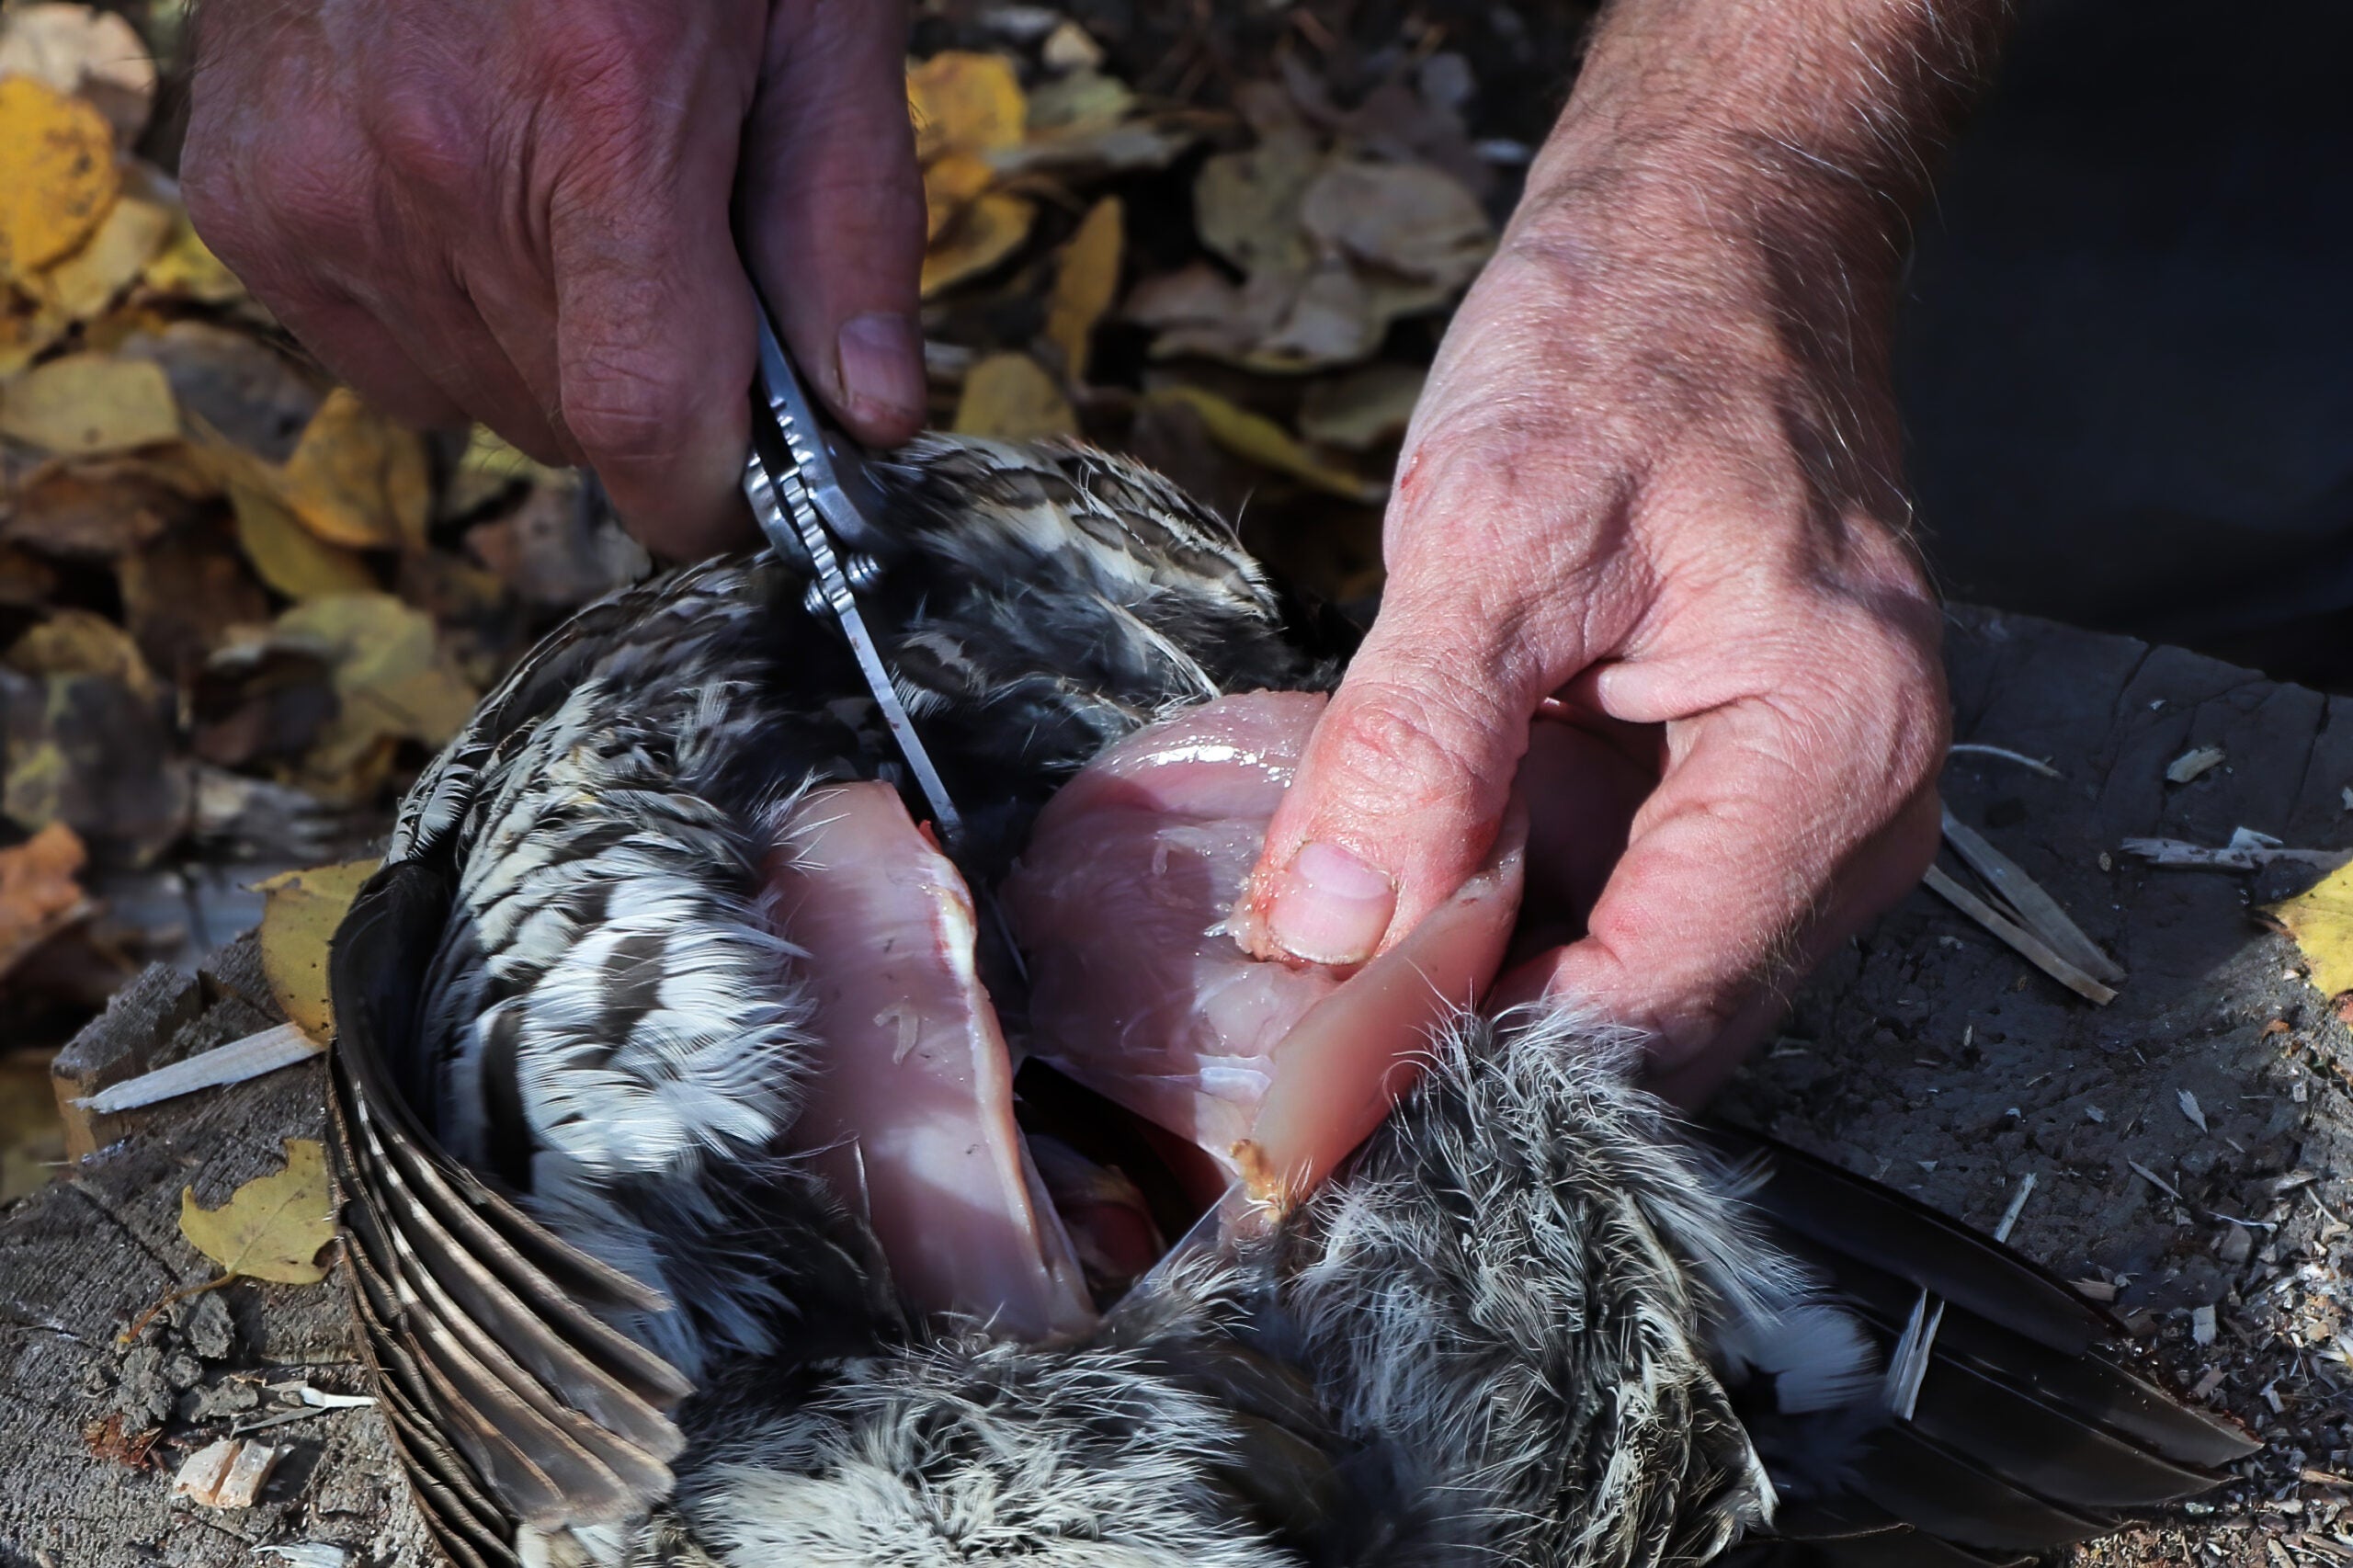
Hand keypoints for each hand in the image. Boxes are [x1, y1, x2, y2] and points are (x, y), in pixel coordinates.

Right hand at [181, 0, 925, 557]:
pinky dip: (447, 316)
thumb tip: (869, 415)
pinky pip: (381, 358)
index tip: (757, 494)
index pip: (641, 416)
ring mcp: (320, 186)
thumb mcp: (813, 16)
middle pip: (571, 423)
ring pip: (479, 402)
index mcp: (600, 119)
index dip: (710, 494)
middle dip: (652, 390)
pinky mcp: (249, 197)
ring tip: (573, 199)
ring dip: (549, 352)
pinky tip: (478, 196)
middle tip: (683, 264)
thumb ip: (845, 217)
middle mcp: (434, 167)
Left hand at [1238, 0, 2006, 1098]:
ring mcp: (1812, 811)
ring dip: (1493, 992)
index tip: (1323, 1092)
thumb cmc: (1631, 340)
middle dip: (1483, 1049)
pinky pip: (1631, 910)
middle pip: (1661, 1024)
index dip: (1481, 1067)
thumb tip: (1329, 936)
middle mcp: (1859, 814)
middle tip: (1305, 1054)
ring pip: (1640, 982)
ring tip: (1338, 977)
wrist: (1718, 236)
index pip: (1654, 1004)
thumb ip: (1414, 742)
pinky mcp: (1750, 790)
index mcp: (1832, 754)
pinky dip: (1517, 921)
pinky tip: (1410, 893)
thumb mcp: (1493, 526)